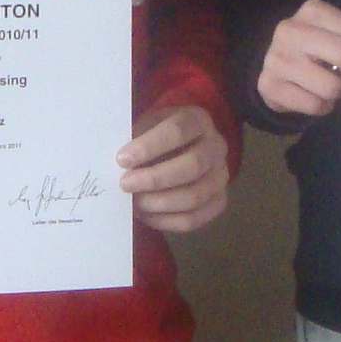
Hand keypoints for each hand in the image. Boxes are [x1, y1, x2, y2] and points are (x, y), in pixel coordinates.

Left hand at [117, 104, 230, 232]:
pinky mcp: (218, 201)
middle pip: (193, 165)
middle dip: (154, 178)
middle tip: (125, 184)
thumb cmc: (154, 136)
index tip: (122, 159)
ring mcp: (221, 176)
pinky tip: (146, 215)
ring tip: (134, 202)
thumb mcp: (144, 127)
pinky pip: (194, 219)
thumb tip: (119, 166)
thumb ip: (134, 141)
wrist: (177, 148)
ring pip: (194, 196)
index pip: (178, 130)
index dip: (149, 146)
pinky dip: (166, 221)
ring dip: (158, 203)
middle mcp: (216, 147)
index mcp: (197, 120)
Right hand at [256, 0, 340, 121]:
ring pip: (332, 86)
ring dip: (338, 93)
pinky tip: (309, 93)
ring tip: (326, 83)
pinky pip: (315, 105)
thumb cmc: (317, 53)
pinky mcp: (268, 85)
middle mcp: (291, 29)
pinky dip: (321, 106)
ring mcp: (276, 57)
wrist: (276, 69)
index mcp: (314, 11)